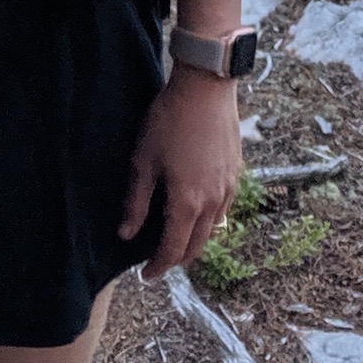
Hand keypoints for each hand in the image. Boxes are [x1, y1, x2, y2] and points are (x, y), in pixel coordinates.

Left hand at [120, 66, 243, 276]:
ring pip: (212, 231)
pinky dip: (207, 222)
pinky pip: (222, 211)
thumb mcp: (143, 161)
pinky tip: (194, 210)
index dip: (158, 266)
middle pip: (196, 247)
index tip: (145, 274)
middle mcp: (213, 202)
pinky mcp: (236, 175)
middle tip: (157, 259)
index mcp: (187, 203)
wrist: (206, 89)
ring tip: (174, 236)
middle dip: (176, 258)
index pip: (173, 250)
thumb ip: (135, 202)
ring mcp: (228, 189)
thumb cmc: (169, 121)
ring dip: (193, 241)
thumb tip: (126, 234)